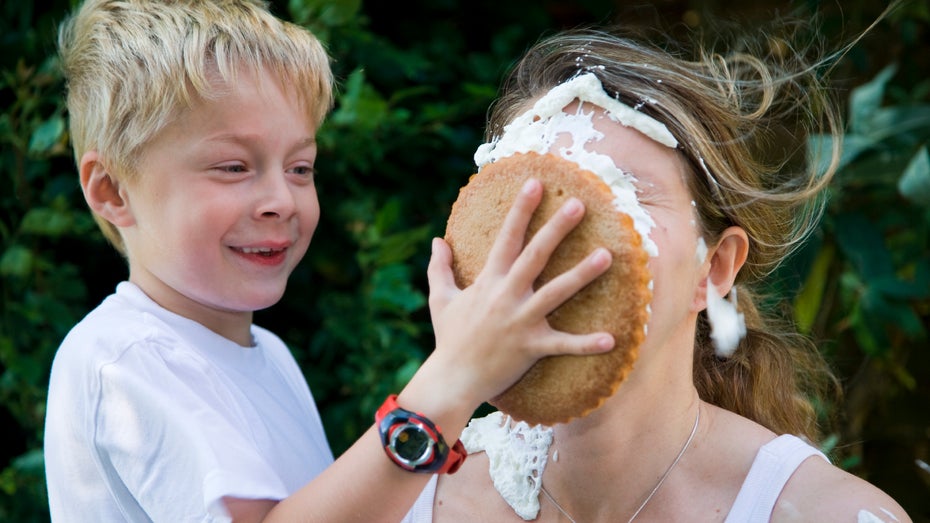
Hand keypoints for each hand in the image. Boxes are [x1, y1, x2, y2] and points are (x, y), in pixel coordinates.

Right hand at [421, 178, 613, 409]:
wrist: (451, 379)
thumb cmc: (449, 338)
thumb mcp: (440, 299)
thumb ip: (439, 268)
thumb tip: (437, 240)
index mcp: (488, 281)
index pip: (507, 237)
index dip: (522, 209)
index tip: (536, 183)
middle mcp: (506, 296)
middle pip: (535, 256)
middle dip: (557, 229)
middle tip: (580, 205)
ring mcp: (520, 321)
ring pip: (556, 293)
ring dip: (582, 274)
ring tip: (607, 255)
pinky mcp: (531, 347)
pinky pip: (563, 345)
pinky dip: (586, 344)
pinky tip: (613, 339)